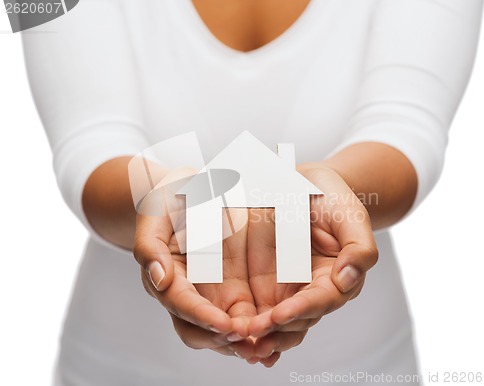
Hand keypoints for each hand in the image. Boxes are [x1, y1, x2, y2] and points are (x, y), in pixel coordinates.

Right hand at [133, 169, 256, 357]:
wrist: (196, 186)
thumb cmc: (172, 196)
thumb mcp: (156, 211)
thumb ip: (150, 245)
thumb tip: (159, 279)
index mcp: (167, 275)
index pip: (181, 303)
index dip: (201, 317)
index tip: (224, 324)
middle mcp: (189, 290)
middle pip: (200, 329)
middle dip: (222, 338)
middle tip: (247, 340)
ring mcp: (213, 290)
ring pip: (225, 328)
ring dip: (242, 340)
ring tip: (265, 346)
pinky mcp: (235, 284)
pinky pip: (246, 312)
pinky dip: (258, 326)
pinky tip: (277, 330)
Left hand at [243, 163, 377, 365]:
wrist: (304, 184)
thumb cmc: (332, 200)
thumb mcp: (350, 217)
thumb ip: (359, 248)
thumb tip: (349, 279)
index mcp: (337, 279)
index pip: (320, 301)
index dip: (301, 310)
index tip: (280, 315)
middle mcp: (311, 290)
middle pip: (297, 321)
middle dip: (276, 332)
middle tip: (253, 335)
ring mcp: (286, 288)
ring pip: (274, 322)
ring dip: (258, 335)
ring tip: (239, 341)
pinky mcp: (264, 282)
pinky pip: (255, 307)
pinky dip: (244, 321)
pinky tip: (229, 331)